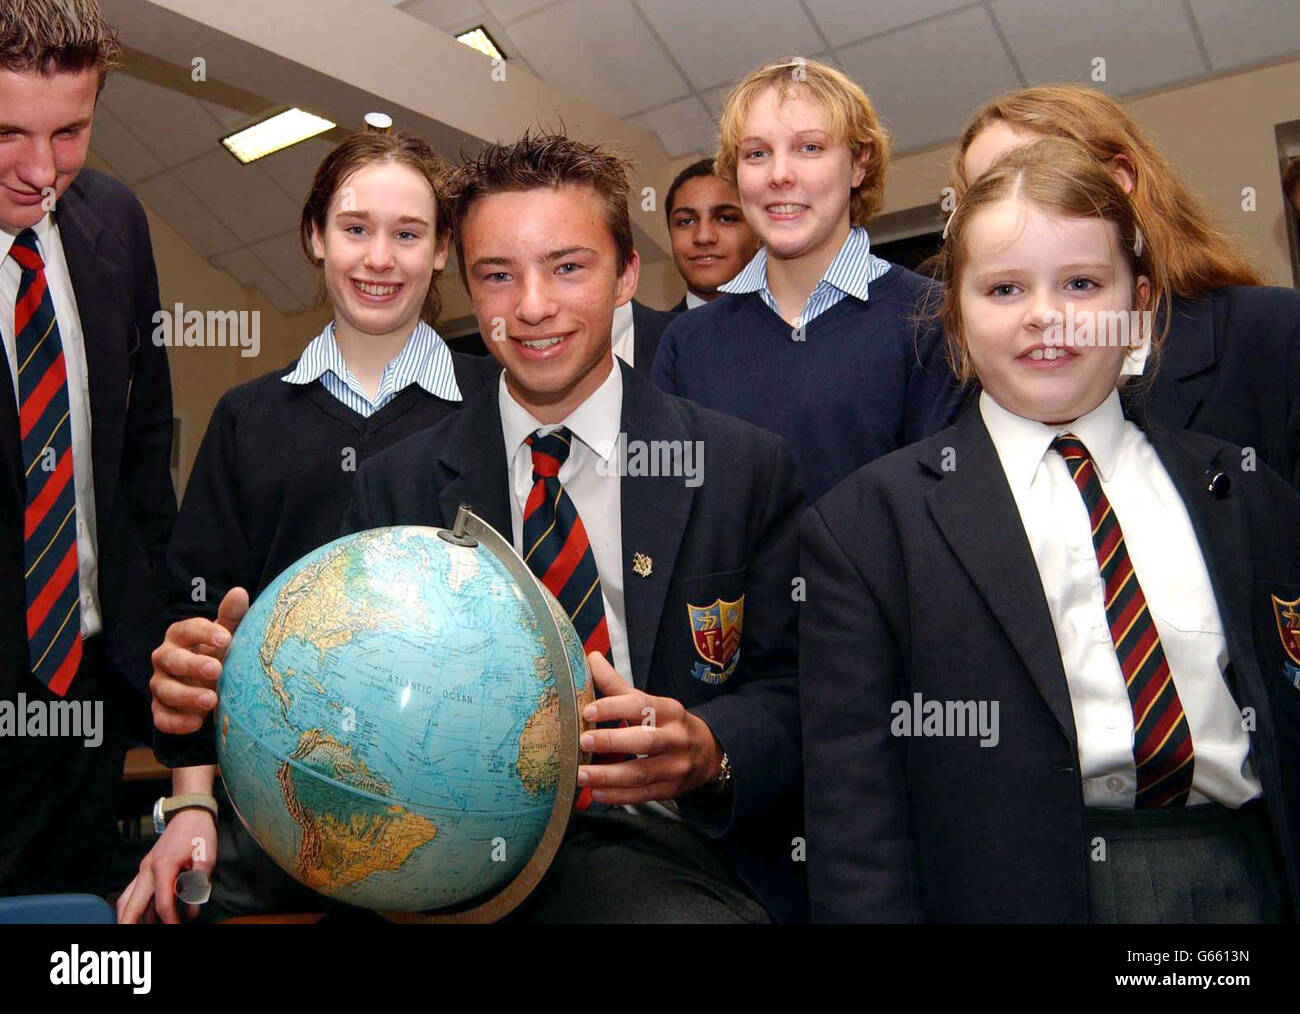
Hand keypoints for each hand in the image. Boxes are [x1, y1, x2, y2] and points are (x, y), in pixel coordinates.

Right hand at [116, 808, 216, 923]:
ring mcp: (143, 870)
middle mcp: (147, 870)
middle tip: (131, 943)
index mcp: (163, 867)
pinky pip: (132, 893)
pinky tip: (141, 919)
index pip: (162, 903)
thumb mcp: (207, 857)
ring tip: (133, 930)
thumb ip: (198, 885)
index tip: (178, 928)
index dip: (170, 920)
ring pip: (125, 900)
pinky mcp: (144, 870)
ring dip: (128, 917)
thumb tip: (192, 912)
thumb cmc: (199, 832)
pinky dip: (132, 908)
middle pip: (130, 905)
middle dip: (128, 925)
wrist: (189, 812)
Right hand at [150, 587, 247, 733]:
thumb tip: (239, 592)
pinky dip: (177, 722)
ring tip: (211, 701)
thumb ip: (231, 617)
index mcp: (180, 636)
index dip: (205, 633)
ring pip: (165, 689)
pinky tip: (197, 723)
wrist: (208, 684)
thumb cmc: (218, 652)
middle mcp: (165, 658)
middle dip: (192, 665)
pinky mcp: (161, 710)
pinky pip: (162, 718)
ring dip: (186, 696)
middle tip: (216, 670)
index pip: (187, 629)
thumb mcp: (226, 635)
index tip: (227, 637)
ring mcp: (160, 685)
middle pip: (171, 659)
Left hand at [576, 652, 723, 804]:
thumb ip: (617, 685)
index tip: (587, 711)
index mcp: (670, 711)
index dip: (614, 708)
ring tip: (580, 774)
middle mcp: (676, 738)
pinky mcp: (670, 790)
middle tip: (582, 742)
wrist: (708, 752)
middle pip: (645, 741)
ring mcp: (675, 767)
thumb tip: (590, 658)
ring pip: (641, 773)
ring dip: (608, 776)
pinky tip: (595, 792)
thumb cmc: (669, 723)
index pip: (642, 706)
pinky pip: (641, 794)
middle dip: (612, 742)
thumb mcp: (649, 702)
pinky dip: (617, 795)